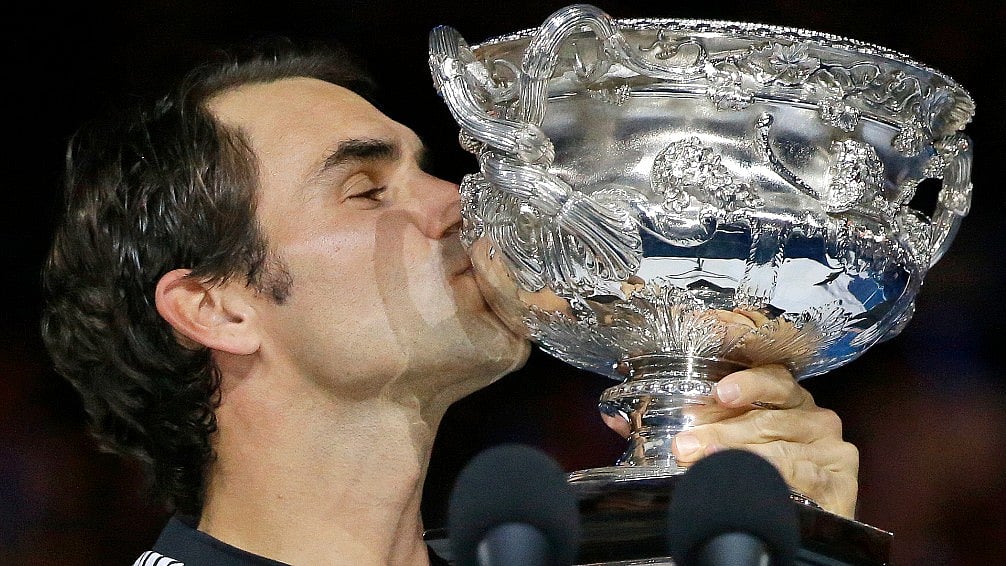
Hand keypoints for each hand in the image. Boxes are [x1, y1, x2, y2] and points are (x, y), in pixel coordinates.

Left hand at [675, 364, 858, 517]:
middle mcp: (819, 421)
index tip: (720, 393)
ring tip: (705, 461)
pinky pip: (803, 477)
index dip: (748, 384)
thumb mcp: (748, 443)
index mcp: (796, 403)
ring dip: (737, 457)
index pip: (775, 381)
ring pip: (779, 450)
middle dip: (720, 432)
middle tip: (686, 445)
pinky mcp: (841, 484)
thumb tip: (686, 431)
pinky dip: (773, 476)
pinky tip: (751, 480)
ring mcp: (834, 452)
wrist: (812, 523)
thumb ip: (723, 429)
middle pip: (766, 420)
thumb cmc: (774, 476)